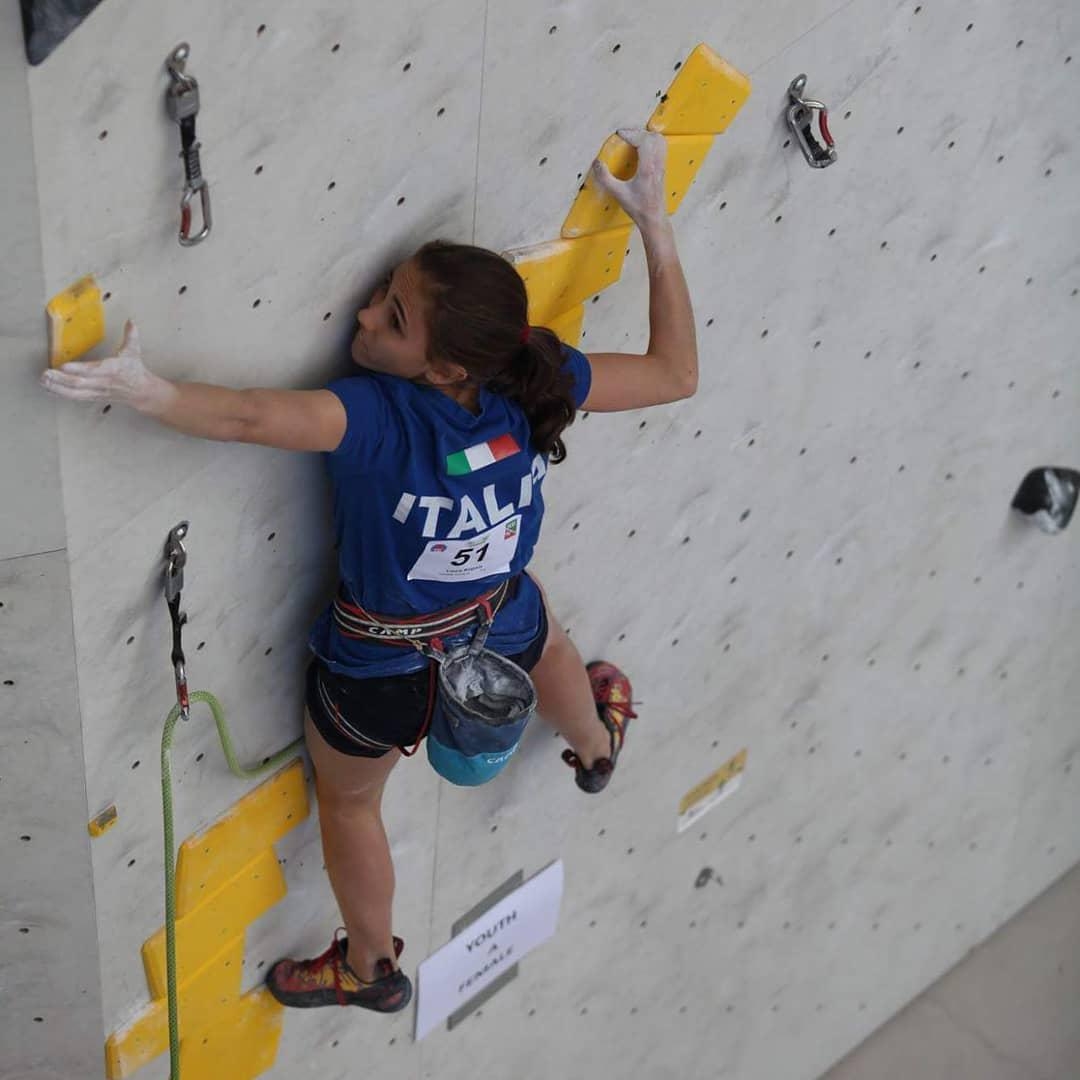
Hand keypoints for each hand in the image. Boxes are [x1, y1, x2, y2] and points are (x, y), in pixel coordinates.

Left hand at [40, 320, 168, 411]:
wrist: (141, 391)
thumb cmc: (134, 371)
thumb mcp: (134, 351)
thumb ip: (131, 336)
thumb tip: (130, 322)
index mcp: (113, 370)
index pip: (94, 370)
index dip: (78, 369)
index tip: (64, 366)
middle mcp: (103, 382)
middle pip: (80, 383)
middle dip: (61, 380)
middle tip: (46, 373)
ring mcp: (97, 391)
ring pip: (75, 392)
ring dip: (57, 387)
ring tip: (44, 381)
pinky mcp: (93, 396)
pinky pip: (75, 397)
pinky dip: (61, 393)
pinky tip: (49, 389)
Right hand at [590, 127, 667, 226]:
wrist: (653, 218)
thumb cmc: (638, 208)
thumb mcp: (618, 193)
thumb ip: (605, 178)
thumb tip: (596, 164)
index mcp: (647, 168)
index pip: (643, 141)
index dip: (630, 134)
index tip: (620, 134)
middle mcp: (657, 165)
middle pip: (653, 137)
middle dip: (637, 132)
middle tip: (625, 135)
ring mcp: (662, 166)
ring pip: (660, 141)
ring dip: (646, 135)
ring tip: (633, 138)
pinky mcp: (662, 169)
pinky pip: (661, 148)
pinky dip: (651, 142)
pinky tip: (641, 148)